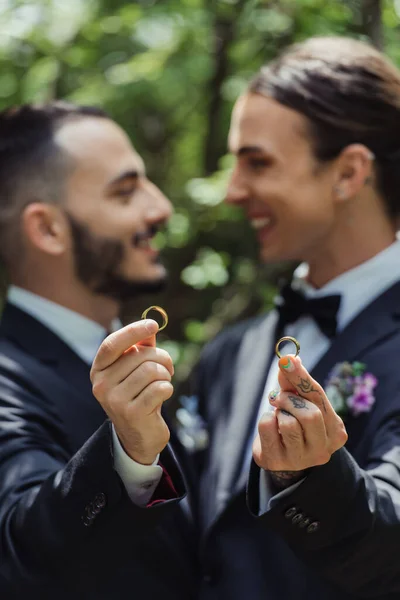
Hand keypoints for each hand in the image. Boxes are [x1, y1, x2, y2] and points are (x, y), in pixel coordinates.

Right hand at [90, 319, 173, 464]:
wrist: (139, 436)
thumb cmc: (138, 395)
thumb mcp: (135, 370)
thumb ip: (141, 348)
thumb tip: (151, 325)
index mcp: (99, 370)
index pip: (112, 344)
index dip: (133, 331)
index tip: (153, 324)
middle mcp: (101, 385)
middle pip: (140, 356)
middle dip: (161, 358)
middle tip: (167, 368)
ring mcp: (114, 401)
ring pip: (152, 370)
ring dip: (165, 375)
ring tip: (163, 383)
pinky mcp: (132, 414)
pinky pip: (159, 388)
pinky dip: (167, 389)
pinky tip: (162, 396)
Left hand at [252, 354, 347, 487]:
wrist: (282, 458)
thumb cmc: (296, 424)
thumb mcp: (299, 403)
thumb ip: (294, 384)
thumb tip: (289, 359)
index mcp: (336, 431)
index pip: (319, 397)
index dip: (301, 377)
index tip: (287, 360)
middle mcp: (323, 449)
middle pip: (309, 414)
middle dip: (289, 399)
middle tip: (277, 398)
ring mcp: (301, 459)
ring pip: (289, 423)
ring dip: (278, 412)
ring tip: (278, 416)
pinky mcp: (277, 461)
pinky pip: (268, 427)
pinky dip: (265, 421)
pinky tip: (270, 430)